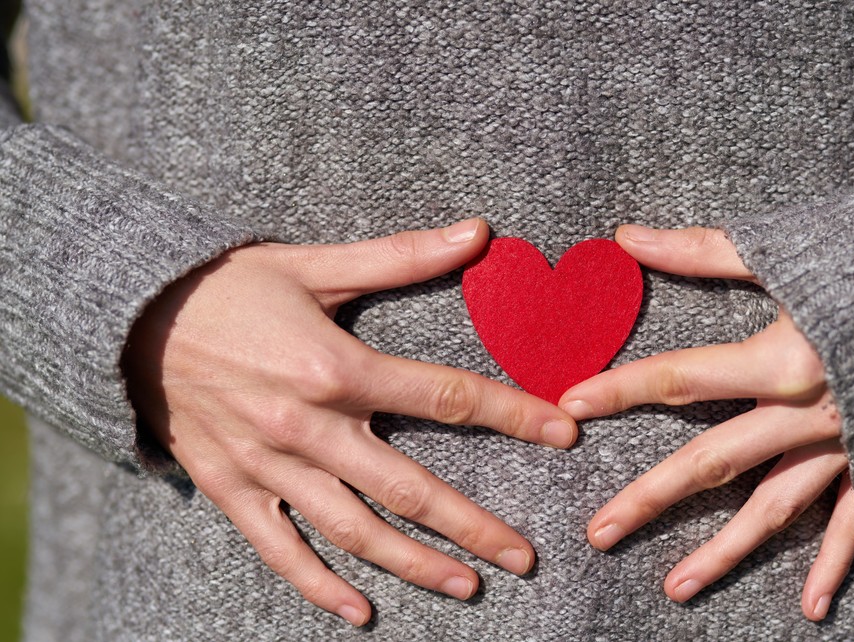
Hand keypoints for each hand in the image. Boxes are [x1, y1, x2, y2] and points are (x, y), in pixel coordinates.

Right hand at [122, 218, 578, 625]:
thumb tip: (478, 231)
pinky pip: (281, 550)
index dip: (511, 415)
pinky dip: (318, 586)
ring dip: (414, 564)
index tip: (563, 434)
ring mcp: (270, 466)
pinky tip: (361, 612)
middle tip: (525, 557)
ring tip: (467, 586)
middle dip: (473, 525)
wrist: (129, 317)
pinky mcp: (233, 489)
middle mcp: (309, 426)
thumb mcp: (314, 264)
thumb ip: (400, 257)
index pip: (446, 397)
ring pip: (355, 530)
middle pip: (410, 487)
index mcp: (337, 368)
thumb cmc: (229, 287)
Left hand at [558, 225, 853, 620]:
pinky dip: (835, 564)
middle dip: (651, 497)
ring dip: (724, 551)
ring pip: (773, 509)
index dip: (619, 390)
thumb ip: (704, 251)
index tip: (569, 404)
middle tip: (599, 532)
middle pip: (711, 462)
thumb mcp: (791, 250)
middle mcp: (805, 414)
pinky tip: (811, 608)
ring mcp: (845, 446)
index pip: (677, 379)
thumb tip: (626, 235)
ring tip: (674, 587)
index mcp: (778, 360)